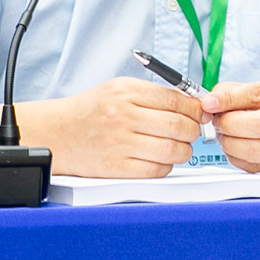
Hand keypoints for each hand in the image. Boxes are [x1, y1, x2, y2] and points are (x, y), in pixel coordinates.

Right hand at [44, 77, 201, 177]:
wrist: (58, 133)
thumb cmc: (91, 111)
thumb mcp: (119, 89)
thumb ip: (153, 95)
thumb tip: (192, 104)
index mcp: (126, 92)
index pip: (175, 99)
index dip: (195, 108)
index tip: (201, 113)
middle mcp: (123, 116)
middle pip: (178, 126)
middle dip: (193, 130)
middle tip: (192, 131)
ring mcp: (120, 144)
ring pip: (172, 150)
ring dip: (183, 150)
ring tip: (177, 146)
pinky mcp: (118, 168)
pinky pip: (157, 170)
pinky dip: (166, 166)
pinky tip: (160, 158)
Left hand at [201, 80, 259, 175]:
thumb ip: (240, 92)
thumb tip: (212, 99)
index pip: (256, 95)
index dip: (228, 99)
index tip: (209, 102)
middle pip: (255, 125)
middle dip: (227, 123)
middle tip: (217, 120)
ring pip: (253, 151)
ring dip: (229, 143)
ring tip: (225, 135)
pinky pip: (252, 168)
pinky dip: (236, 158)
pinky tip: (236, 148)